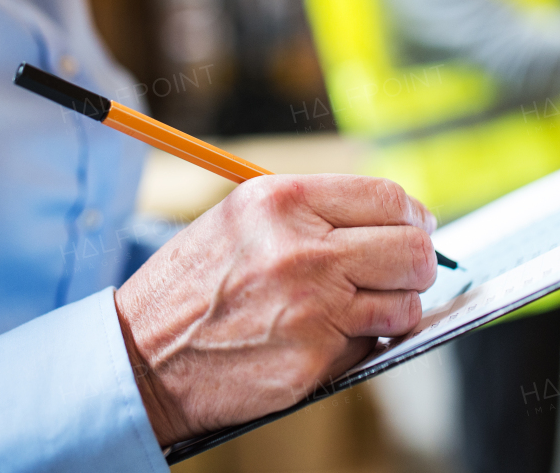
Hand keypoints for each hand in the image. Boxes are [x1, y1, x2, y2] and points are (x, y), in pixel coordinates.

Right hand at [114, 174, 436, 446]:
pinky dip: (360, 344)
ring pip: (405, 304)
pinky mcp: (315, 361)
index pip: (388, 197)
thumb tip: (394, 218)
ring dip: (392, 309)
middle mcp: (302, 249)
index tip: (416, 227)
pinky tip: (323, 336)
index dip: (413, 216)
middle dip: (417, 264)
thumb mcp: (242, 219)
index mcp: (282, 201)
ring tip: (356, 308)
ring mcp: (312, 308)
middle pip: (412, 250)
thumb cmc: (194, 286)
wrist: (143, 356)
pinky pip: (372, 346)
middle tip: (400, 273)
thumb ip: (313, 212)